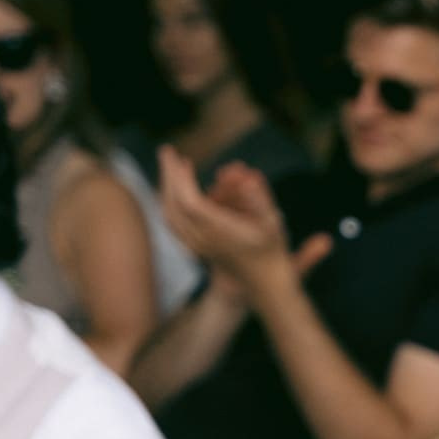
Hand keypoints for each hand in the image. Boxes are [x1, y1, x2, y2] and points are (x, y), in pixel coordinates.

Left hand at [160, 147, 289, 284]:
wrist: (266, 286)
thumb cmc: (272, 252)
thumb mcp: (273, 223)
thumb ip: (260, 199)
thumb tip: (249, 177)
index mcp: (217, 230)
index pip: (189, 200)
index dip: (182, 178)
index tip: (185, 159)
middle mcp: (202, 239)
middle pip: (173, 205)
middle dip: (168, 176)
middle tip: (167, 152)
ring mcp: (196, 246)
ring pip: (169, 215)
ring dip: (166, 189)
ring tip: (169, 169)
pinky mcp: (196, 249)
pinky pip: (173, 225)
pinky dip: (169, 204)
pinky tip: (172, 192)